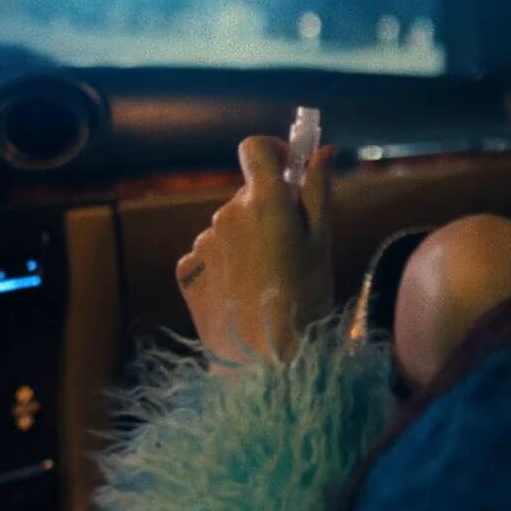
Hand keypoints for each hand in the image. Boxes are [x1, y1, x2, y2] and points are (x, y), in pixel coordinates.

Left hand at [176, 137, 334, 368]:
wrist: (265, 361)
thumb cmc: (305, 298)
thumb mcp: (323, 241)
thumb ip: (319, 190)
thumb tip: (322, 152)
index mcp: (265, 202)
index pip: (254, 149)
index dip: (273, 152)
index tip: (289, 169)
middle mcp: (227, 214)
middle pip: (247, 195)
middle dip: (267, 210)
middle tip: (290, 248)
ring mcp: (204, 243)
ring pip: (228, 226)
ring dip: (246, 240)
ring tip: (268, 279)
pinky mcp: (188, 271)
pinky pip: (208, 253)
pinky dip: (225, 264)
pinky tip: (243, 291)